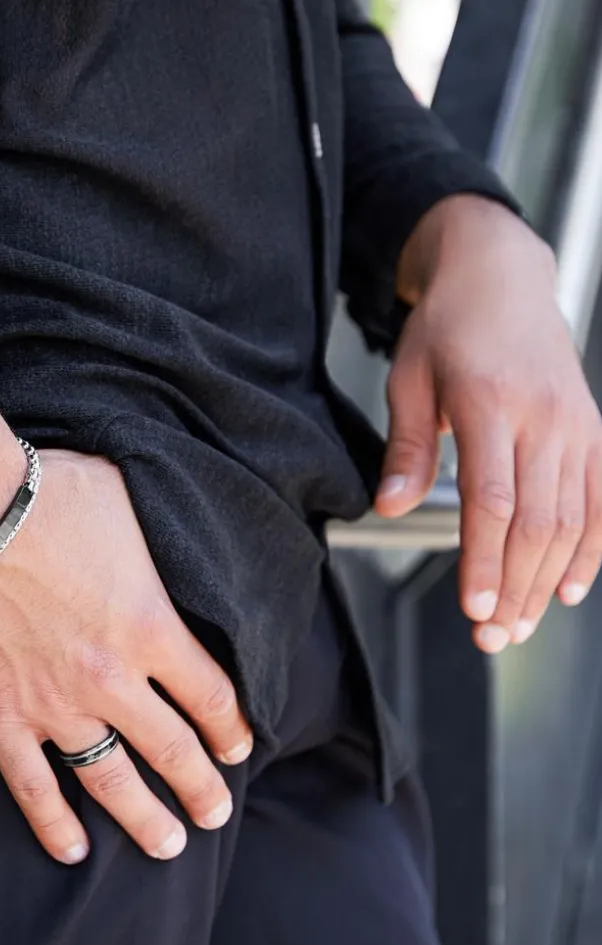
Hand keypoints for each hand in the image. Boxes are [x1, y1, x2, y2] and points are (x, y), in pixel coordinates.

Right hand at [0, 374, 252, 863]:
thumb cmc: (48, 496)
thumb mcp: (132, 507)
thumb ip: (161, 552)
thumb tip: (182, 558)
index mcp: (151, 627)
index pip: (212, 697)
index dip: (233, 729)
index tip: (240, 747)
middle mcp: (111, 678)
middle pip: (172, 750)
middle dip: (201, 787)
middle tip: (215, 811)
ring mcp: (54, 703)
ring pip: (111, 780)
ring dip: (145, 819)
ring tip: (169, 844)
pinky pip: (32, 786)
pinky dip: (53, 823)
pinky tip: (73, 851)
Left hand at [376, 195, 601, 651]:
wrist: (501, 278)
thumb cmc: (447, 329)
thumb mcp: (407, 378)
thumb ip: (406, 447)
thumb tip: (391, 507)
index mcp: (490, 403)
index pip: (492, 500)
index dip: (484, 561)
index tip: (473, 609)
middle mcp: (543, 418)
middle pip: (535, 522)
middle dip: (513, 586)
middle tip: (492, 637)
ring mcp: (576, 426)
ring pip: (571, 519)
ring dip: (546, 579)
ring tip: (520, 625)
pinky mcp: (592, 431)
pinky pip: (599, 500)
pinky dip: (589, 550)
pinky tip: (570, 588)